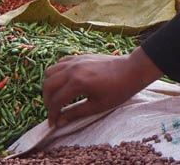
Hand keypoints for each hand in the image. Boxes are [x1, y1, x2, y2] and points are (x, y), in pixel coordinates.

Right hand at [43, 48, 163, 127]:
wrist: (133, 70)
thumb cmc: (118, 90)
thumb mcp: (97, 106)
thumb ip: (76, 113)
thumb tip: (59, 122)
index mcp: (77, 83)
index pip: (56, 101)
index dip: (52, 114)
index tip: (53, 123)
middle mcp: (73, 70)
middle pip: (48, 85)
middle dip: (47, 100)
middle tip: (53, 110)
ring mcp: (76, 61)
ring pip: (51, 71)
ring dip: (50, 85)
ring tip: (57, 96)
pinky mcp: (80, 56)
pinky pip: (60, 63)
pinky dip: (57, 73)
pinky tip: (64, 82)